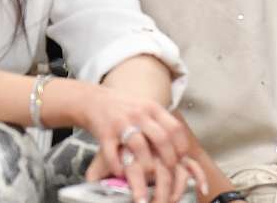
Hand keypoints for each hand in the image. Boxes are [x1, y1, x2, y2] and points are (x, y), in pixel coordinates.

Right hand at [78, 86, 203, 202]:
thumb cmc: (124, 107)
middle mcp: (139, 114)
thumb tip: (180, 142)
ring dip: (146, 165)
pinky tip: (122, 173)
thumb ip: (161, 121)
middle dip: (168, 158)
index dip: (181, 145)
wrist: (94, 100)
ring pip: (139, 146)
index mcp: (152, 108)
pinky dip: (118, 166)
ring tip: (150, 175)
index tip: (182, 157)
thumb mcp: (146, 107)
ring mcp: (121, 124)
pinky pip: (113, 154)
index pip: (174, 127)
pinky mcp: (105, 134)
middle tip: (170, 170)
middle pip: (161, 138)